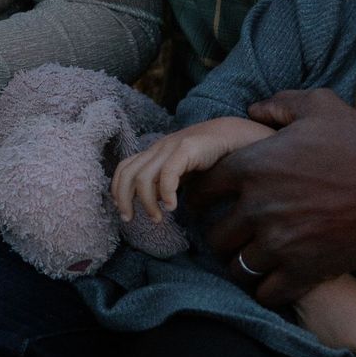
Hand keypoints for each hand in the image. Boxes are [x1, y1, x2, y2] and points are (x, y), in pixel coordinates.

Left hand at [111, 117, 272, 224]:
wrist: (238, 136)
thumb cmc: (212, 158)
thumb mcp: (184, 172)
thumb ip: (168, 183)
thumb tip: (157, 205)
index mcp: (155, 152)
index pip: (124, 169)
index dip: (118, 191)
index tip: (125, 212)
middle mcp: (159, 148)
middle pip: (127, 173)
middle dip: (124, 199)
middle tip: (131, 220)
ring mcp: (172, 146)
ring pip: (143, 177)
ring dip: (147, 203)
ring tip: (158, 218)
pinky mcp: (188, 148)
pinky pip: (168, 173)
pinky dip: (165, 193)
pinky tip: (173, 207)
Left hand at [192, 88, 355, 307]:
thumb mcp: (321, 107)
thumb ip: (279, 104)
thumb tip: (252, 109)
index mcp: (254, 166)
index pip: (203, 189)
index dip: (202, 196)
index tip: (208, 202)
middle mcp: (259, 207)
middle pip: (215, 234)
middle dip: (221, 233)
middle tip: (233, 232)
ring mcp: (280, 243)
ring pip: (236, 267)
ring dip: (240, 263)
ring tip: (251, 257)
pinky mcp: (303, 272)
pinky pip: (264, 293)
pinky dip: (265, 289)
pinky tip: (273, 278)